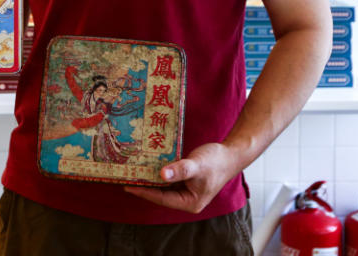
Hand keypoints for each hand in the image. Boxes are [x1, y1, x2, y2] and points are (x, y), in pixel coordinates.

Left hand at [123, 142, 239, 213]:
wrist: (230, 154)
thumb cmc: (216, 161)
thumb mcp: (197, 165)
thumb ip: (180, 170)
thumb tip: (161, 175)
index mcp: (189, 202)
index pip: (162, 199)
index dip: (145, 192)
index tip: (128, 186)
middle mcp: (186, 199)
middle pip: (161, 194)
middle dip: (145, 186)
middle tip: (126, 178)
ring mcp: (186, 190)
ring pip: (163, 187)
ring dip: (150, 179)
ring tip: (133, 172)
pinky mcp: (185, 181)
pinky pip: (168, 179)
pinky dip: (158, 173)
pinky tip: (148, 166)